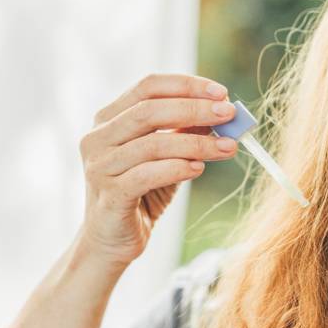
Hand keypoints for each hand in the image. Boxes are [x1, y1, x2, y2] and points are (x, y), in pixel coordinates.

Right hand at [76, 72, 240, 266]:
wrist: (112, 241)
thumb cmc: (140, 194)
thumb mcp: (166, 157)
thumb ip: (185, 132)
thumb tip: (222, 111)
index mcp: (108, 119)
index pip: (148, 86)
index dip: (186, 85)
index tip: (222, 93)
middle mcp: (98, 138)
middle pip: (149, 110)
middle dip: (195, 109)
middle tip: (229, 114)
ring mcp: (100, 167)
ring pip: (152, 143)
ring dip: (196, 142)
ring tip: (227, 147)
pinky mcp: (109, 195)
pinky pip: (148, 175)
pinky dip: (178, 168)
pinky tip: (199, 169)